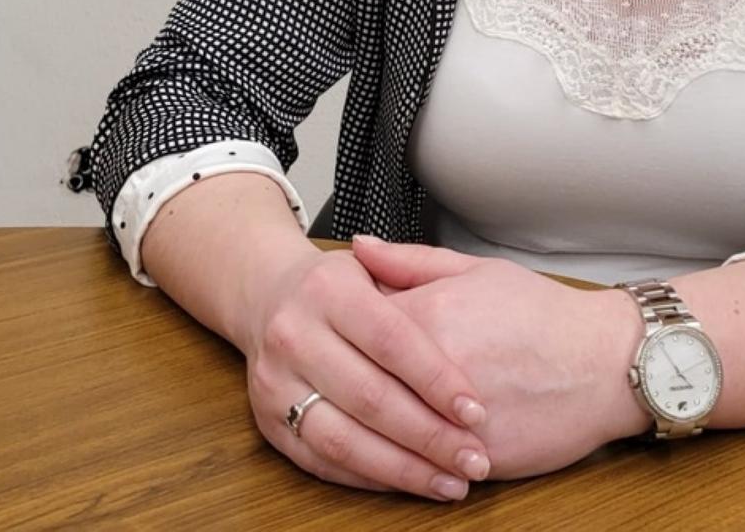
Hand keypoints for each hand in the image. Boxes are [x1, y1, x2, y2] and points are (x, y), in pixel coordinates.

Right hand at [242, 243, 494, 499]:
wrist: (268, 299)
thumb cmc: (340, 285)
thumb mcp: (376, 262)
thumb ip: (416, 268)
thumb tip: (457, 293)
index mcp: (327, 289)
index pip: (391, 341)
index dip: (436, 380)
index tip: (477, 412)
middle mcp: (294, 335)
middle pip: (370, 398)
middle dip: (429, 436)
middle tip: (475, 459)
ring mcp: (275, 385)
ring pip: (344, 441)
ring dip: (404, 469)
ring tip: (451, 482)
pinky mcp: (268, 426)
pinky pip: (324, 462)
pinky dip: (371, 478)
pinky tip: (410, 481)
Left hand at [352, 236, 649, 479]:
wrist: (604, 364)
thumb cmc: (543, 315)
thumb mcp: (477, 271)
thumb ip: (410, 262)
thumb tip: (360, 249)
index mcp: (430, 315)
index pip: (354, 329)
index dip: (338, 334)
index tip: (332, 336)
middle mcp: (434, 370)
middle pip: (359, 387)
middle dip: (338, 390)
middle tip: (329, 387)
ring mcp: (451, 420)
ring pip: (382, 437)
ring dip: (362, 436)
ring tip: (351, 429)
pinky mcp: (472, 459)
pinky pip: (417, 470)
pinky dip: (399, 468)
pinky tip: (389, 461)